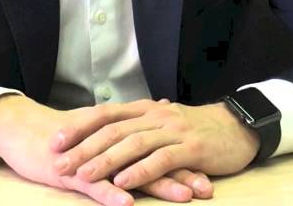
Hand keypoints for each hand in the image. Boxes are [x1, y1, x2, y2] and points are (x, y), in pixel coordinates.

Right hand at [0, 94, 212, 204]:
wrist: (21, 129)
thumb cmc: (62, 135)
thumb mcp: (100, 126)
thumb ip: (132, 123)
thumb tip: (162, 106)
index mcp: (119, 135)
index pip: (157, 148)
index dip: (183, 161)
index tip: (210, 174)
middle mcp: (110, 143)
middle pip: (151, 159)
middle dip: (181, 174)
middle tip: (206, 188)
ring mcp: (91, 158)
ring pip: (129, 172)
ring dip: (158, 185)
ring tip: (183, 197)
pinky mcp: (70, 171)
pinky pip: (93, 186)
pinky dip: (110, 194)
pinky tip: (127, 204)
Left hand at [53, 101, 259, 191]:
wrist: (238, 128)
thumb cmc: (196, 130)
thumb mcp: (162, 123)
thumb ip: (137, 125)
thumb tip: (106, 130)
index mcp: (145, 109)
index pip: (104, 114)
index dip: (78, 127)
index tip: (54, 142)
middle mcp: (155, 115)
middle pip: (112, 131)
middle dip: (83, 148)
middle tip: (59, 164)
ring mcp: (173, 130)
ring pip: (133, 144)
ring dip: (105, 160)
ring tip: (83, 175)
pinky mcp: (191, 147)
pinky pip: (161, 159)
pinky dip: (140, 171)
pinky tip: (123, 182)